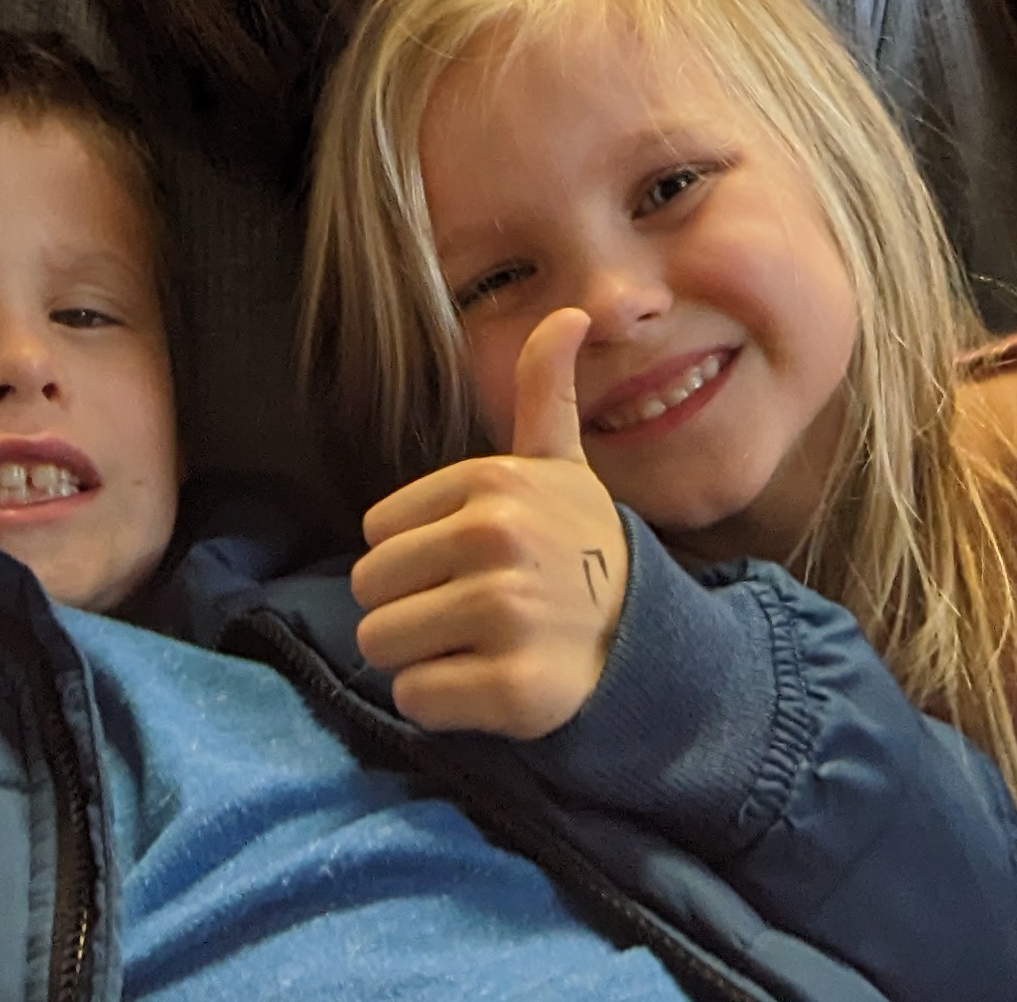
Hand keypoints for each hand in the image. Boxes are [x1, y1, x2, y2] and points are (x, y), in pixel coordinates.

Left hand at [349, 308, 630, 738]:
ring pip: (382, 644)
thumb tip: (571, 312)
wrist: (646, 645)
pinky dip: (440, 704)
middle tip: (468, 613)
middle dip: (407, 609)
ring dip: (418, 657)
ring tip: (476, 647)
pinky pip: (415, 699)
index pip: (377, 532)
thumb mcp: (561, 465)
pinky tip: (487, 685)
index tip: (470, 562)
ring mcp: (508, 616)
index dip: (414, 555)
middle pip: (371, 589)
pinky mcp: (513, 691)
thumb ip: (545, 390)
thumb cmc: (580, 551)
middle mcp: (499, 541)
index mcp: (494, 484)